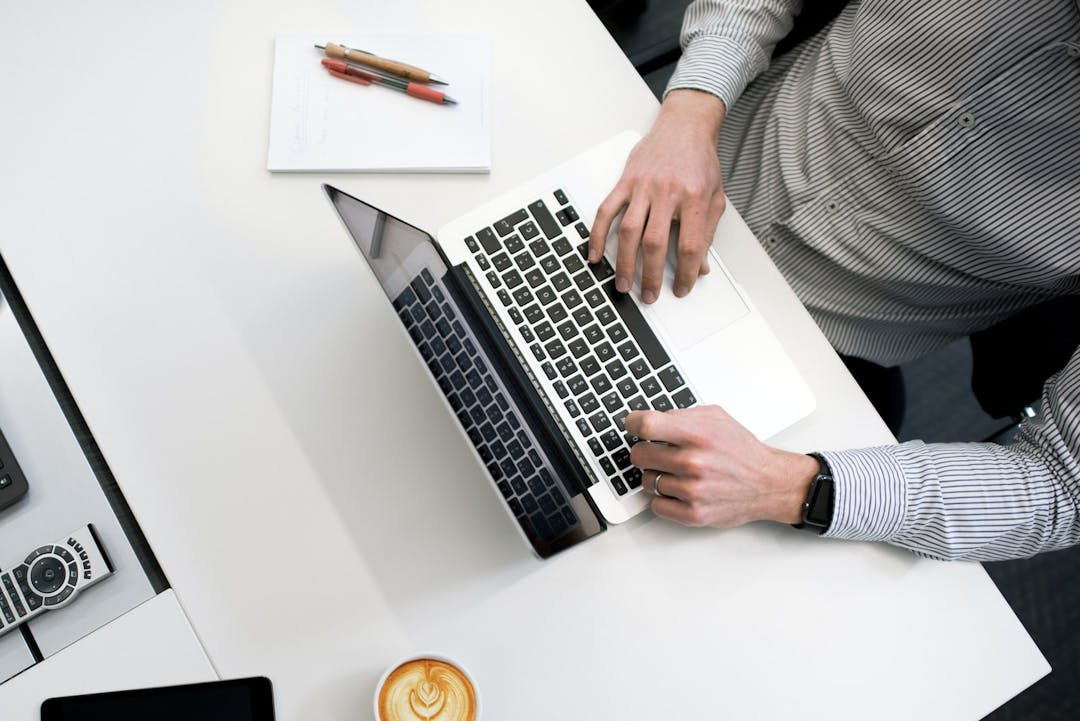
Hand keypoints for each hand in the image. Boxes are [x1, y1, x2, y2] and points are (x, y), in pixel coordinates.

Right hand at [589, 89, 727, 303]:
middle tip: (649, 295)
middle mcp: (667, 192)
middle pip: (655, 242)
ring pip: (629, 231)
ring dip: (624, 262)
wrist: (684, 126)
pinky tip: (595, 254)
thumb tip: (701, 266)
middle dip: (651, 275)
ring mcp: (643, 187)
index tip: (683, 288)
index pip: (689, 244)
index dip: (686, 272)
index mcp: (694, 197)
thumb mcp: (714, 197)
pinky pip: (606, 211)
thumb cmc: (700, 161)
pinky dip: (598, 234)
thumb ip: (707, 232)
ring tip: (623, 283)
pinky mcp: (625, 182)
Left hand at [626, 406, 817, 527]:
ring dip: (657, 475)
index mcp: (698, 435)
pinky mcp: (693, 514)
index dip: (633, 423)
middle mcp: (694, 463)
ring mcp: (692, 491)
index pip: (646, 426)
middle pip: (639, 455)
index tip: (633, 425)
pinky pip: (656, 505)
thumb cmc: (742, 451)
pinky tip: (678, 489)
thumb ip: (681, 415)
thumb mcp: (716, 418)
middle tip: (658, 452)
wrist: (769, 483)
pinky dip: (663, 498)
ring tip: (677, 472)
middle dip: (645, 451)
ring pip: (646, 481)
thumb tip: (650, 419)